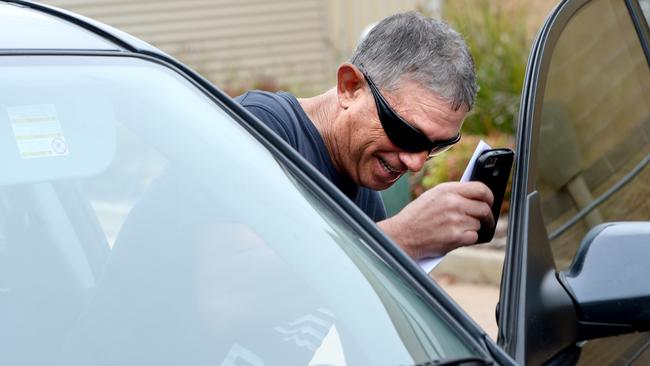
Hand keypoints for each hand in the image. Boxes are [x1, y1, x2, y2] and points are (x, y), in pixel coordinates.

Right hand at [378, 181, 493, 259]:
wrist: (402, 235)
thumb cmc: (417, 216)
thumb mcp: (433, 196)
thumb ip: (454, 194)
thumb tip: (477, 197)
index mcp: (447, 190)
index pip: (480, 189)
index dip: (489, 196)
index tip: (490, 202)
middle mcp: (453, 203)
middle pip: (484, 208)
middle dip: (487, 216)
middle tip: (486, 220)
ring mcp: (455, 220)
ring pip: (478, 224)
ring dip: (472, 228)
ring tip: (459, 229)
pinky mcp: (456, 237)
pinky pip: (473, 237)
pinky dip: (467, 239)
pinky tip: (456, 237)